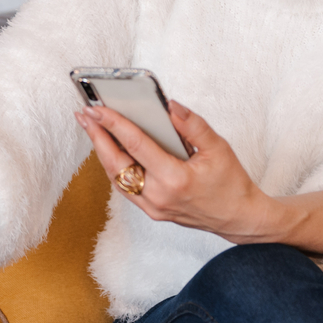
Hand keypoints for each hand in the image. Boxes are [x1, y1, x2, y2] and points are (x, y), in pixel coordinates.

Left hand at [76, 100, 322, 254]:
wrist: (239, 218)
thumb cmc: (231, 182)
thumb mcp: (218, 147)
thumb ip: (192, 124)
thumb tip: (168, 105)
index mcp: (175, 179)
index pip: (136, 145)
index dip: (113, 124)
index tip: (97, 108)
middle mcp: (158, 195)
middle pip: (116, 163)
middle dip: (97, 136)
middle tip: (84, 114)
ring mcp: (153, 207)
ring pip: (117, 177)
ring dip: (102, 151)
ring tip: (92, 128)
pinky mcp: (152, 211)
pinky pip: (125, 187)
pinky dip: (115, 167)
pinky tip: (110, 150)